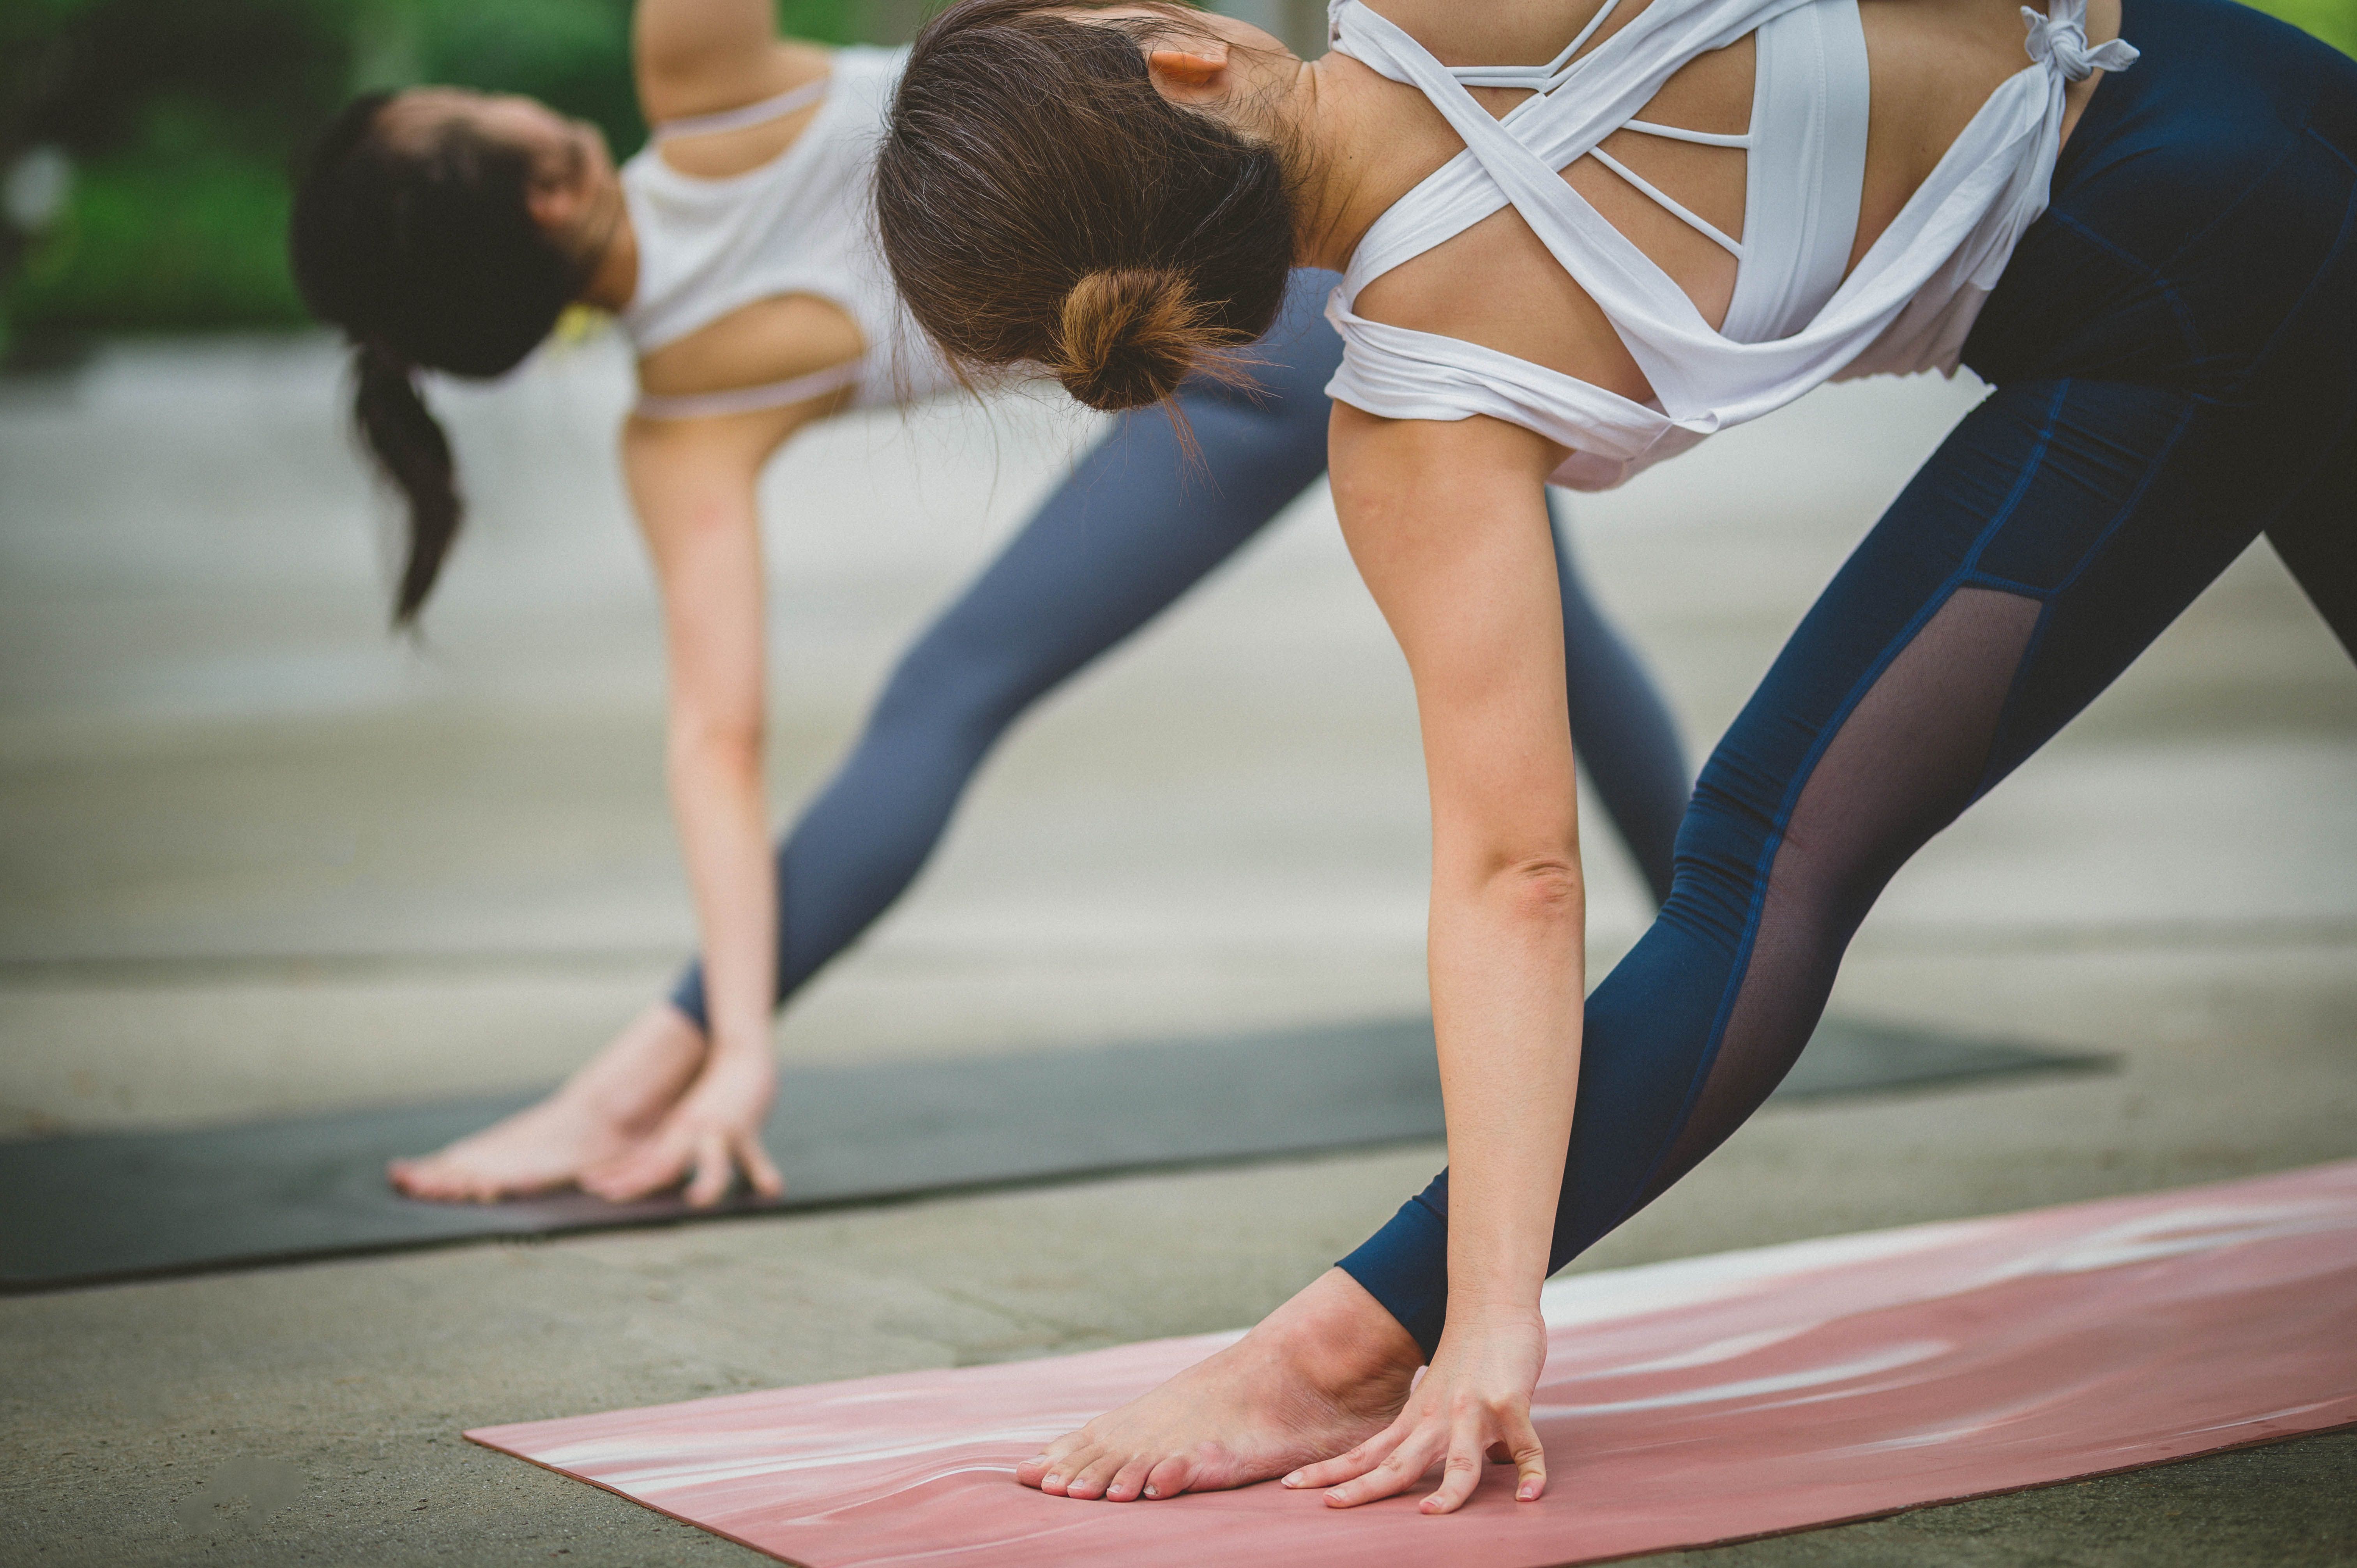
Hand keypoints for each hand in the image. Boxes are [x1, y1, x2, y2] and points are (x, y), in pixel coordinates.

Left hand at [578, 1047, 783, 1206]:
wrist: (740, 1053)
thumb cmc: (716, 1095)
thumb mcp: (687, 1121)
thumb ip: (670, 1149)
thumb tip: (649, 1175)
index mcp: (674, 1134)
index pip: (641, 1159)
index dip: (618, 1174)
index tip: (592, 1185)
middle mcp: (690, 1133)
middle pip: (661, 1162)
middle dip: (636, 1180)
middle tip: (611, 1194)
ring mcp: (717, 1130)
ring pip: (710, 1160)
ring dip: (706, 1181)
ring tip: (699, 1200)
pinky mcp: (744, 1127)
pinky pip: (755, 1155)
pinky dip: (763, 1172)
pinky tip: (772, 1189)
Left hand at [1280, 1303, 1547, 1513]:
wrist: (1491, 1302)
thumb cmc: (1468, 1354)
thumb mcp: (1439, 1397)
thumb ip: (1437, 1433)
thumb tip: (1452, 1467)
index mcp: (1414, 1418)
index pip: (1364, 1452)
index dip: (1331, 1472)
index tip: (1293, 1486)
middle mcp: (1437, 1418)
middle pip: (1397, 1463)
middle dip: (1364, 1488)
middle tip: (1331, 1506)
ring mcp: (1473, 1411)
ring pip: (1459, 1463)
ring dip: (1448, 1492)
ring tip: (1430, 1515)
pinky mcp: (1509, 1404)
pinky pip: (1525, 1448)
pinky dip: (1531, 1474)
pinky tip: (1530, 1497)